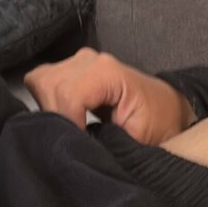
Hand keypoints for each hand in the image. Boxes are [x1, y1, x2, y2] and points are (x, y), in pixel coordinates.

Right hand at [23, 47, 195, 144]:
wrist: (167, 109)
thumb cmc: (158, 124)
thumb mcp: (137, 139)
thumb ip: (104, 140)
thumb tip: (73, 146)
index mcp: (107, 72)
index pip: (67, 95)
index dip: (68, 123)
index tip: (81, 143)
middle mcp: (88, 59)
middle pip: (49, 86)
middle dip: (57, 118)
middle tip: (76, 138)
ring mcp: (78, 61)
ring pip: (40, 83)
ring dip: (51, 110)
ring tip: (74, 128)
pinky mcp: (70, 69)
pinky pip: (43, 83)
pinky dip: (49, 103)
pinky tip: (68, 117)